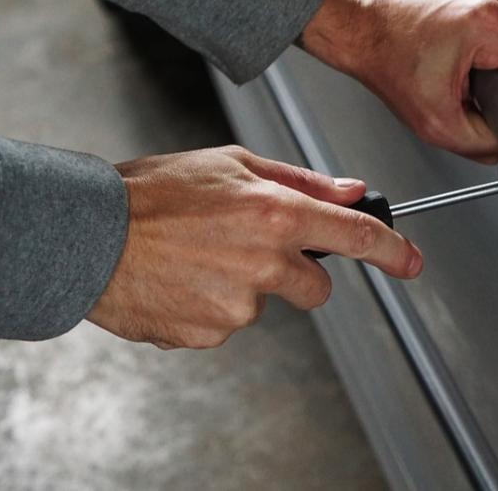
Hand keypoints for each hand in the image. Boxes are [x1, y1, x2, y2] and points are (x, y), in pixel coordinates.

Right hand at [87, 145, 421, 348]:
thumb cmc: (151, 193)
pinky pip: (226, 323)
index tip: (411, 261)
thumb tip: (351, 191)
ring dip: (243, 286)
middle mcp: (264, 262)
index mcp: (275, 214)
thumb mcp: (231, 163)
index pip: (356, 237)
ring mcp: (237, 305)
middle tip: (248, 247)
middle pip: (316, 286)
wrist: (86, 236)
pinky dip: (209, 306)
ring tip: (197, 257)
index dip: (393, 251)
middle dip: (296, 273)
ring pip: (265, 303)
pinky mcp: (210, 334)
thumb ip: (300, 181)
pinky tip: (181, 280)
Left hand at [299, 0, 497, 163]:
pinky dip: (488, 38)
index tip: (487, 99)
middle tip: (464, 80)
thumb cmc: (390, 63)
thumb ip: (482, 144)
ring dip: (494, 57)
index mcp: (489, 23)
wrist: (364, 28)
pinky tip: (460, 43)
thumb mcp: (437, 123)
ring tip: (459, 59)